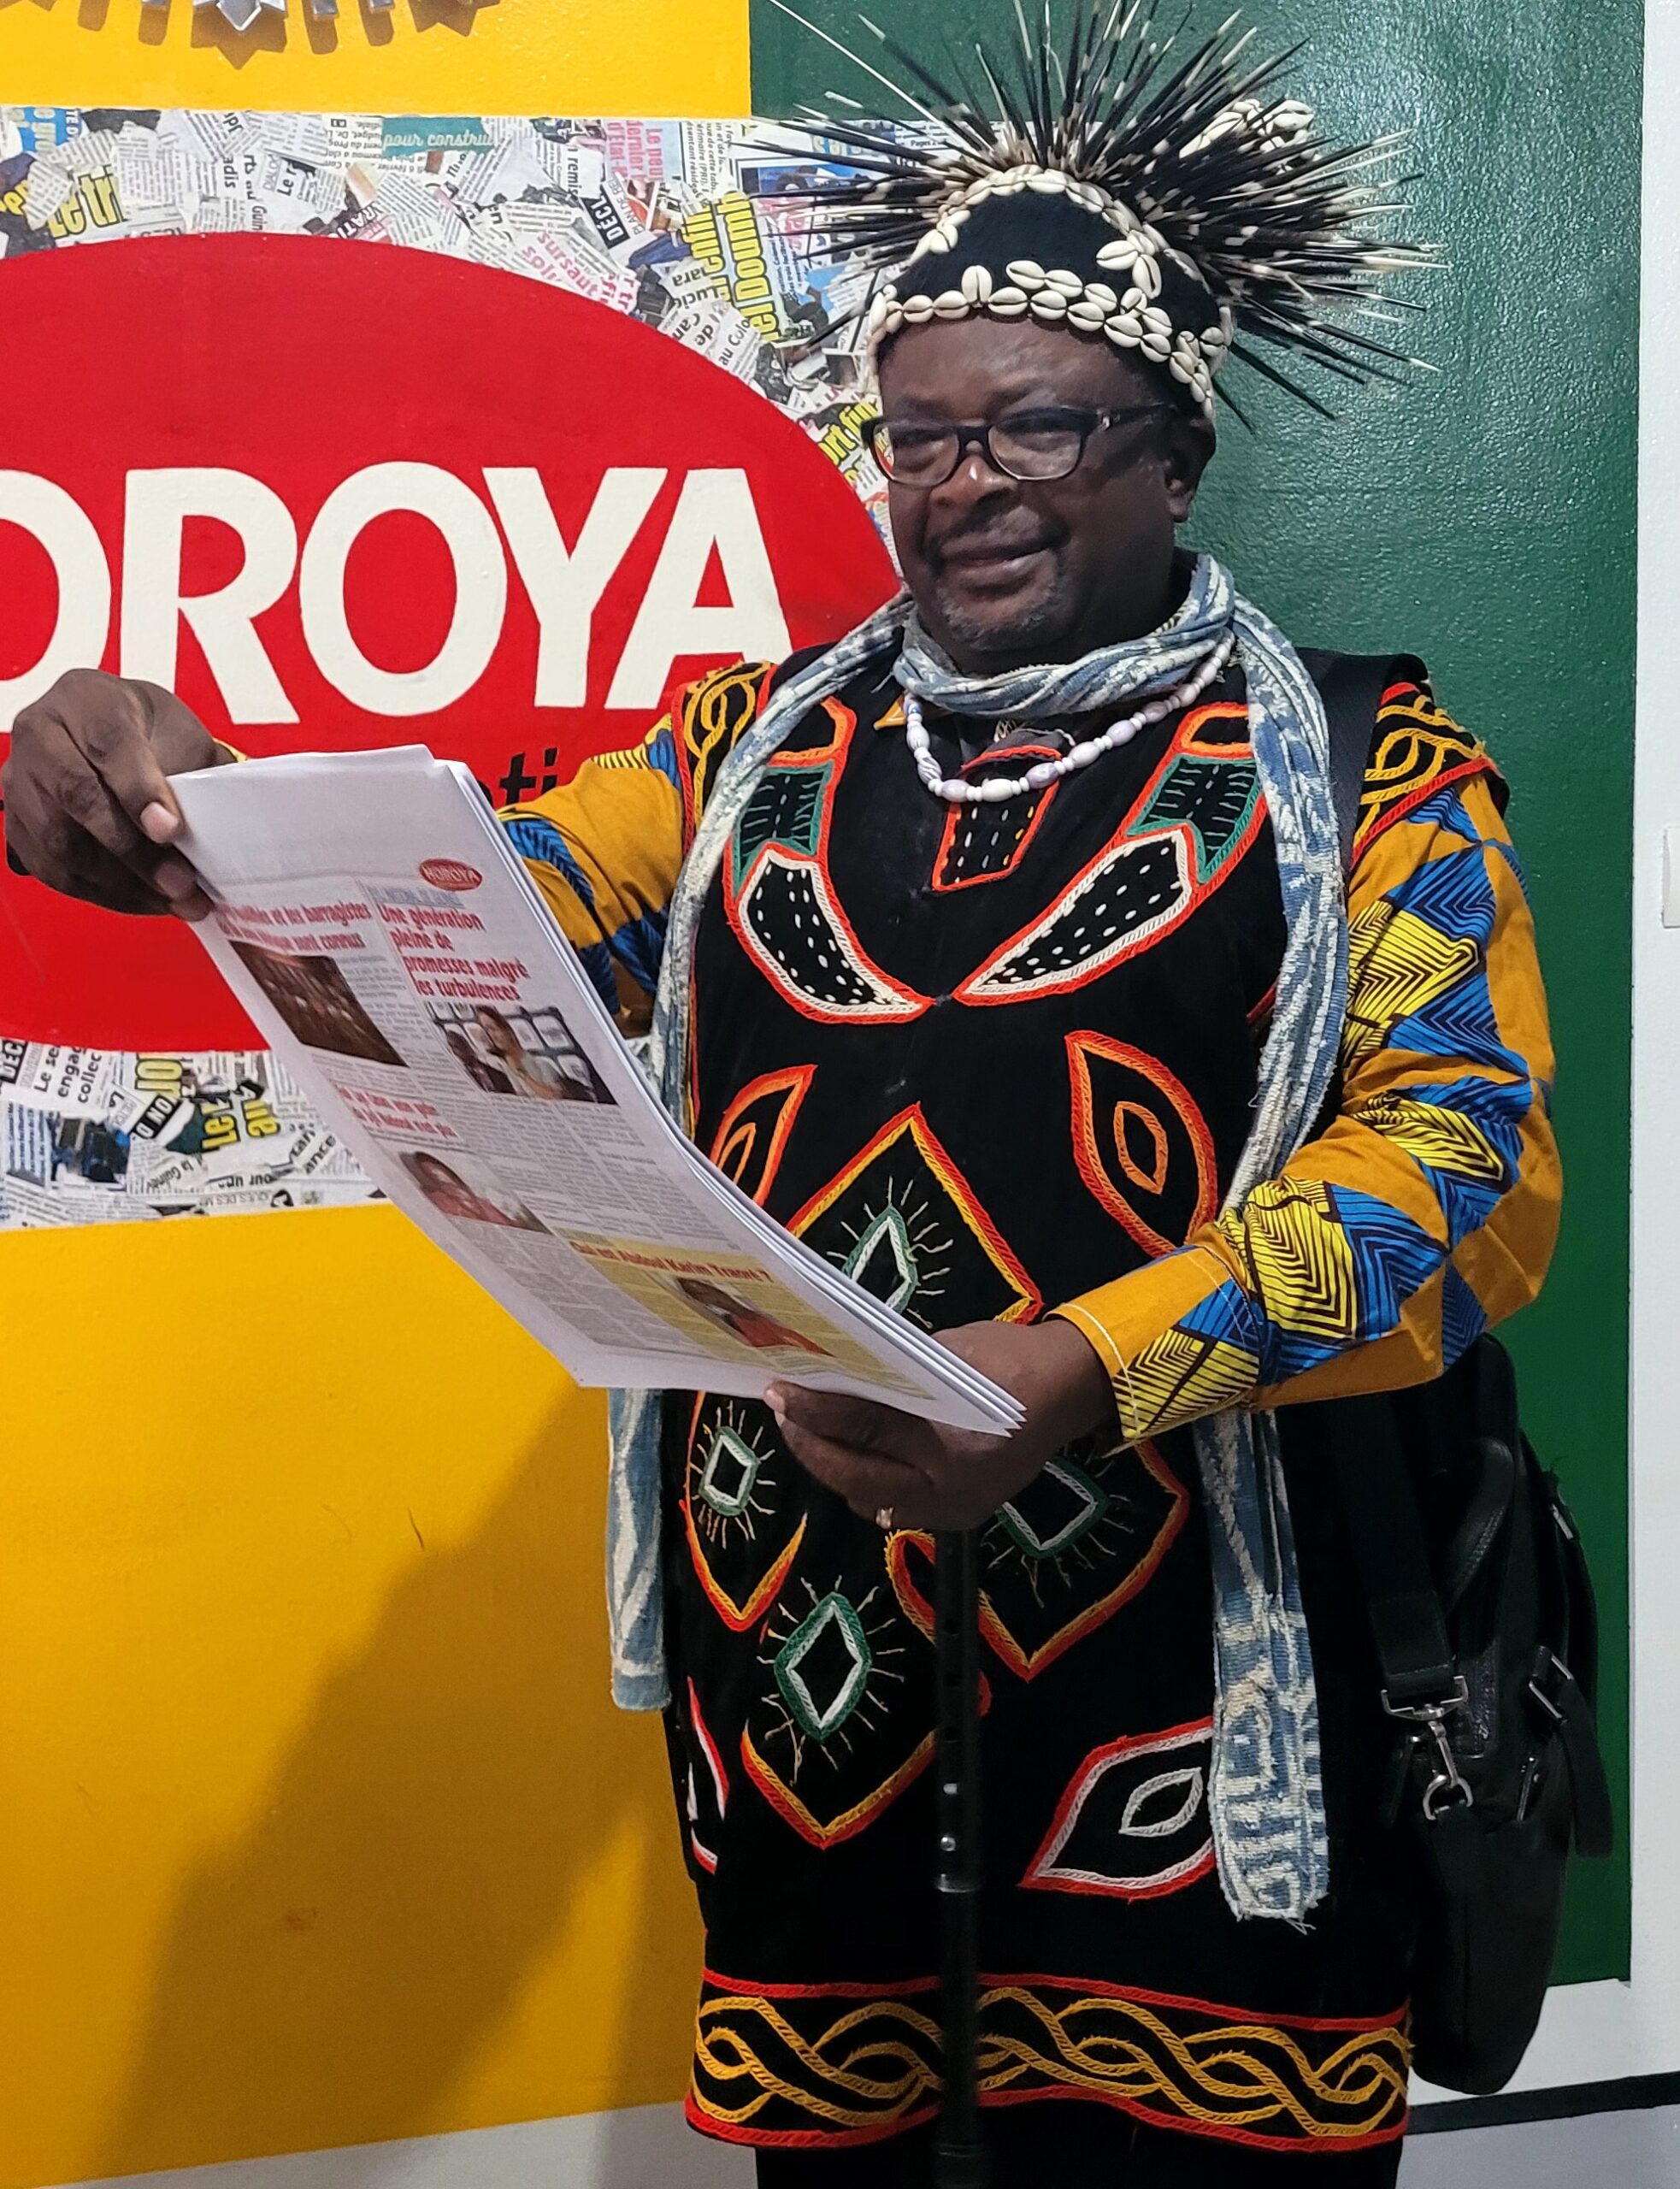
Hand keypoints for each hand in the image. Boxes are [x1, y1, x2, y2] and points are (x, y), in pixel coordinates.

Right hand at [3, 670, 229, 918]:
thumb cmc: (148, 731)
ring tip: (173, 900)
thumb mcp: (181, 732)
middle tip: (181, 883)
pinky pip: (52, 869)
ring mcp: (20, 780)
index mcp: (86, 699)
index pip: (109, 743)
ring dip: (122, 883)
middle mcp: (41, 734)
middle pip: (76, 796)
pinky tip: (145, 901)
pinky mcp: (17, 824)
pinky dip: (102, 893)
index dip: (139, 791)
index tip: (171, 830)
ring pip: (59, 841)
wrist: (108, 733)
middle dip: (134, 850)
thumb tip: (224, 829)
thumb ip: (198, 770)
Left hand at [767, 1317, 1116, 1532]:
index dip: (814, 1410)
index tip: (778, 1391)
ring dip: (833, 1466)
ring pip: (867, 1498)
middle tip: (781, 1410)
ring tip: (808, 1428)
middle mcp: (949, 1486)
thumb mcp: (946, 1351)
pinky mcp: (957, 1516)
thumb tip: (834, 1377)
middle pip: (855, 1476)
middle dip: (810, 1445)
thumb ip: (892, 1373)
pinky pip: (893, 1506)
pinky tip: (850, 1451)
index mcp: (951, 1437)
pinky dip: (864, 1480)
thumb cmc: (1008, 1359)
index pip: (865, 1427)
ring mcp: (953, 1509)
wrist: (1068, 1392)